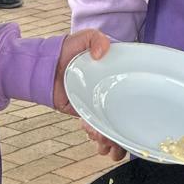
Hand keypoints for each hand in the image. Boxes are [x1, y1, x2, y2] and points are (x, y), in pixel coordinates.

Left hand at [53, 29, 127, 162]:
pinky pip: (98, 129)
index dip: (141, 103)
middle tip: (121, 140)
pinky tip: (98, 143)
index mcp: (117, 73)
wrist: (43, 68)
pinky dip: (100, 138)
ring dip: (114, 140)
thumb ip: (94, 38)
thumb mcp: (82, 38)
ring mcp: (100, 103)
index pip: (136, 88)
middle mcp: (112, 90)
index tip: (140, 116)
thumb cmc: (65, 51)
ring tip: (106, 145)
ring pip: (114, 125)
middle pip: (128, 113)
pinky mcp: (87, 113)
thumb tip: (101, 52)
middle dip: (127, 132)